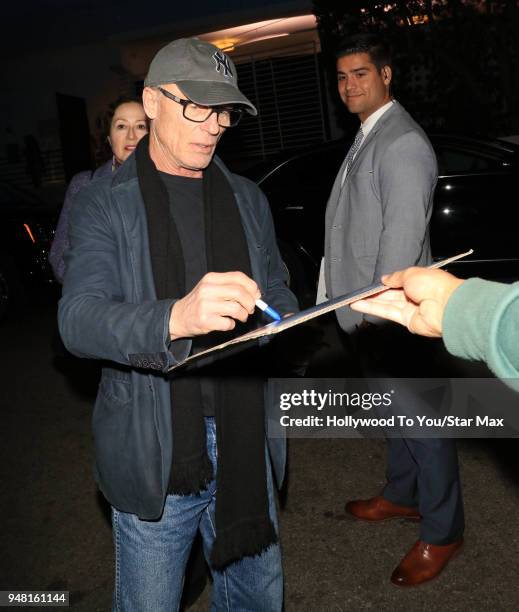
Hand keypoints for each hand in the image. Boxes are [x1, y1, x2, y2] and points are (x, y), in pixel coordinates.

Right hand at [169, 271, 260, 339]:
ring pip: (237, 308)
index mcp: (211, 278)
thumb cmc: (199, 302)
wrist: (178, 316)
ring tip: (240, 317)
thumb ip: (231, 287)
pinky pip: (228, 323)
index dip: (252, 286)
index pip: (238, 277)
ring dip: (243, 315)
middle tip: (250, 309)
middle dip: (251, 302)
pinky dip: (231, 325)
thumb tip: (255, 294)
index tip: (256, 295)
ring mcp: (205, 305)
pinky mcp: (205, 321)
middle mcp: (207, 290)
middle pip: (240, 292)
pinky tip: (225, 323)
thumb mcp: (211, 288)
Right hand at [350, 267, 464, 336]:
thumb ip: (395, 277)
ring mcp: (410, 308)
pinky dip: (373, 309)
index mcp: (419, 281)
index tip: (371, 284)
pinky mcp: (406, 320)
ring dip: (369, 302)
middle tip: (357, 293)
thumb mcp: (410, 273)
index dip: (384, 284)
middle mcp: (414, 295)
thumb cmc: (434, 284)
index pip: (398, 282)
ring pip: (386, 304)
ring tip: (353, 300)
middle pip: (390, 294)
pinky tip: (360, 305)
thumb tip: (385, 278)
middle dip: (374, 293)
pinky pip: (387, 313)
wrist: (446, 305)